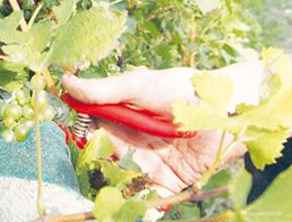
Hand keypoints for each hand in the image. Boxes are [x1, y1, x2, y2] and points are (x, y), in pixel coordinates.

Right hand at [62, 67, 245, 195]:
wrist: (226, 108)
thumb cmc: (182, 88)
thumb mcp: (139, 86)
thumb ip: (103, 90)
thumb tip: (65, 82)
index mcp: (122, 117)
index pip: (91, 131)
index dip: (80, 139)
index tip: (70, 144)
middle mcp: (132, 142)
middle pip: (103, 161)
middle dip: (93, 171)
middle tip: (85, 177)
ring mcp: (149, 162)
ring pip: (122, 182)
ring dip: (112, 192)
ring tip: (102, 202)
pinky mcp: (169, 180)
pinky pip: (150, 198)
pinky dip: (140, 210)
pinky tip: (128, 214)